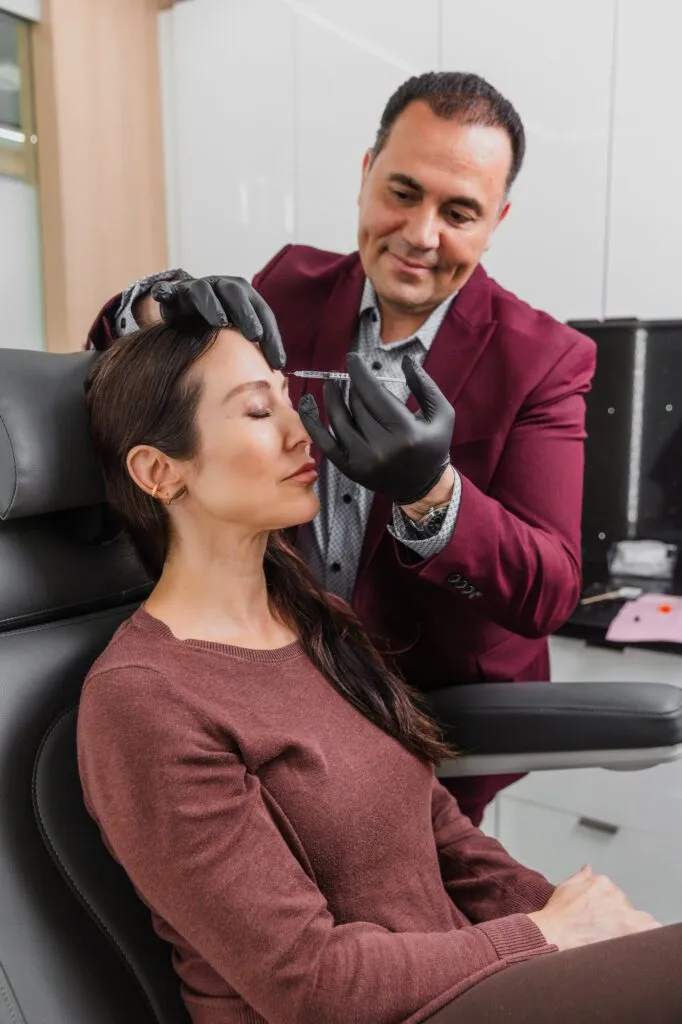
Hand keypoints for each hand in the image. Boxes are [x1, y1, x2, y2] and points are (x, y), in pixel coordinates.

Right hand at [150, 276, 285, 369]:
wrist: (185, 305)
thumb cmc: (218, 323)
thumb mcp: (238, 332)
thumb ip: (254, 348)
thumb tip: (278, 373)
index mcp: (244, 296)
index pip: (262, 313)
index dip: (272, 336)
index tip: (278, 362)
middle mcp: (221, 287)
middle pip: (237, 295)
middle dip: (247, 314)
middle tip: (255, 335)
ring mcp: (196, 288)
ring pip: (204, 290)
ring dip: (212, 304)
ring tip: (219, 321)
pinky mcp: (173, 293)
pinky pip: (167, 290)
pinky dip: (165, 292)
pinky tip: (162, 296)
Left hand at [298, 353, 454, 504]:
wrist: (421, 486)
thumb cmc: (432, 445)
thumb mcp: (441, 414)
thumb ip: (424, 385)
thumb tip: (404, 360)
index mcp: (405, 432)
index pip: (374, 393)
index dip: (359, 372)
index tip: (353, 358)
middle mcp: (382, 448)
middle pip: (357, 405)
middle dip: (351, 385)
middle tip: (351, 376)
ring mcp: (362, 460)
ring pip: (339, 419)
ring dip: (332, 397)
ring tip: (331, 384)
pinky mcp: (349, 468)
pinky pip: (324, 442)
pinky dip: (312, 422)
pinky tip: (306, 403)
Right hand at [528, 864, 660, 950]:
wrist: (555, 934)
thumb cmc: (557, 915)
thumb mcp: (565, 888)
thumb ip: (580, 877)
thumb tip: (588, 868)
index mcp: (601, 882)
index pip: (613, 892)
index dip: (608, 906)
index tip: (601, 916)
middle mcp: (615, 894)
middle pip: (625, 906)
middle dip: (618, 916)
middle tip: (606, 929)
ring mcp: (623, 912)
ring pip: (639, 918)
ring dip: (632, 926)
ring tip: (618, 938)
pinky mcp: (630, 929)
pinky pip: (650, 927)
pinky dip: (648, 931)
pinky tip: (639, 939)